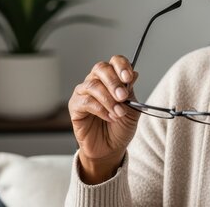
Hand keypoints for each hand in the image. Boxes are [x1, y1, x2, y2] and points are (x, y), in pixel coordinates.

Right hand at [68, 55, 140, 183]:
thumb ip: (131, 91)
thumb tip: (134, 74)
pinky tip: (109, 117)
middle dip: (114, 81)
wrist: (111, 148)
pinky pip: (86, 101)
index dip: (121, 66)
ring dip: (109, 99)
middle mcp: (96, 82)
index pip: (114, 62)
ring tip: (119, 113)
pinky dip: (100, 109)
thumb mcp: (133, 108)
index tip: (129, 77)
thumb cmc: (121, 127)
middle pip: (101, 69)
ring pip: (93, 85)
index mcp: (112, 78)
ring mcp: (84, 93)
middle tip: (123, 96)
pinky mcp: (75, 106)